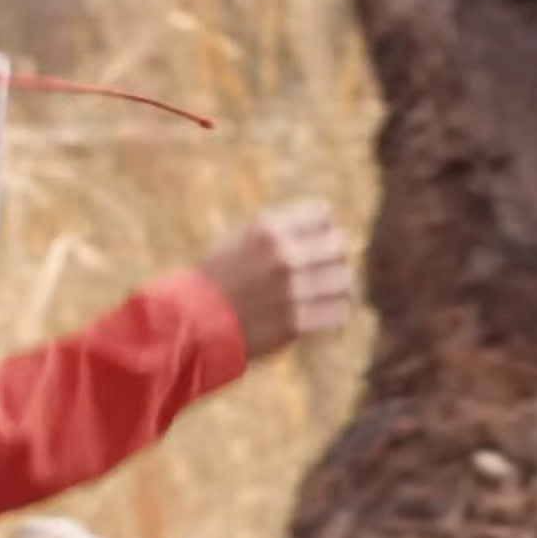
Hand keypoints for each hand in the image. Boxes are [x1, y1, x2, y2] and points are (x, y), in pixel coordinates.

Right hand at [196, 199, 356, 360]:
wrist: (192, 322)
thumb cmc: (217, 279)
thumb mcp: (242, 239)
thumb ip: (282, 231)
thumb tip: (328, 228)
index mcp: (268, 230)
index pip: (323, 214)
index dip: (322, 227)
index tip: (316, 238)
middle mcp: (283, 257)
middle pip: (339, 246)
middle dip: (334, 255)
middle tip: (324, 266)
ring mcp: (291, 291)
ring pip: (344, 280)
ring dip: (338, 284)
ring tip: (325, 290)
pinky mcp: (296, 323)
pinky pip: (338, 312)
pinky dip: (333, 311)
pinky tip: (321, 311)